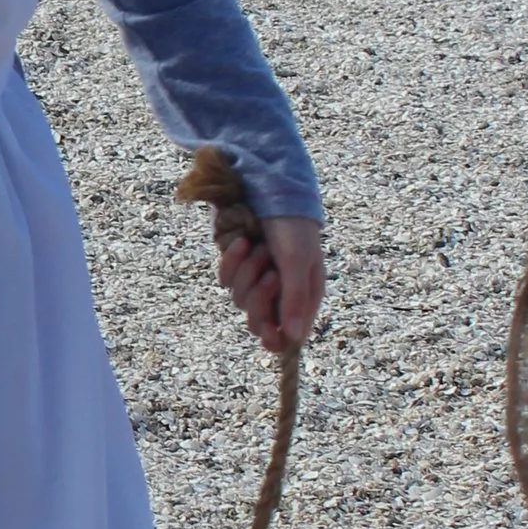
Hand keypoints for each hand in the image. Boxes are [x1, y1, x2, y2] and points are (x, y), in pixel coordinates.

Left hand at [218, 215, 324, 354]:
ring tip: (261, 248)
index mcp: (303, 296)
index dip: (276, 339)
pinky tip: (243, 240)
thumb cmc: (292, 225)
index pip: (287, 335)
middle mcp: (279, 293)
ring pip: (240, 300)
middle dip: (260, 299)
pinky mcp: (235, 267)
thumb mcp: (297, 262)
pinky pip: (225, 279)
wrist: (266, 189)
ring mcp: (254, 280)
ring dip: (249, 273)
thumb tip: (294, 338)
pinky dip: (233, 261)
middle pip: (259, 323)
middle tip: (271, 275)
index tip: (269, 333)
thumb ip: (294, 299)